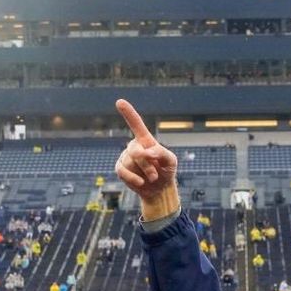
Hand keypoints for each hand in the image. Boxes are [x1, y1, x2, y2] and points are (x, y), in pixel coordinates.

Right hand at [113, 99, 178, 215]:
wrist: (159, 189)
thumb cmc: (166, 170)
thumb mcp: (170, 161)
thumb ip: (161, 152)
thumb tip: (147, 152)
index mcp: (146, 140)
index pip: (136, 124)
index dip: (128, 113)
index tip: (119, 102)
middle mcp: (134, 146)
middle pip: (135, 151)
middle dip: (146, 164)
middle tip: (155, 175)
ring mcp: (125, 156)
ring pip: (130, 163)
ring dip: (143, 173)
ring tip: (152, 177)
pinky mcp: (120, 168)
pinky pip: (122, 172)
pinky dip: (132, 179)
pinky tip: (141, 182)